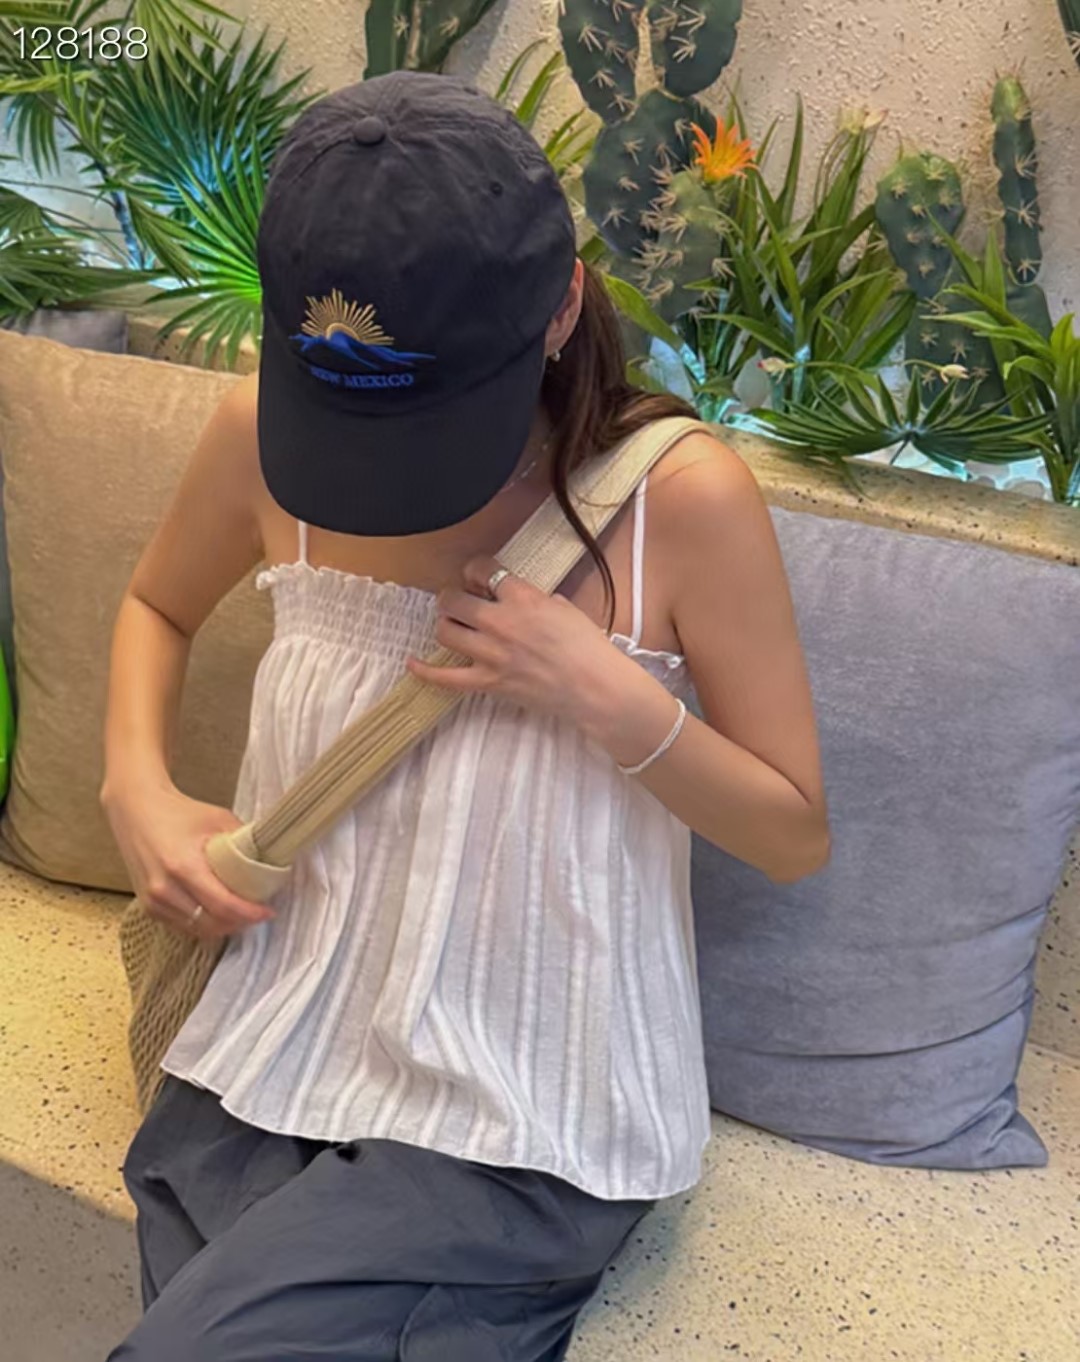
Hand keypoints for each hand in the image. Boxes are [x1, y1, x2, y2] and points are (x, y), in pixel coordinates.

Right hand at [101, 778, 276, 941]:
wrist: (135, 810)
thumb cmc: (178, 812)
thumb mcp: (217, 819)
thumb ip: (243, 841)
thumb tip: (269, 862)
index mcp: (183, 867)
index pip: (224, 905)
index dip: (250, 913)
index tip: (268, 911)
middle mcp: (164, 889)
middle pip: (212, 924)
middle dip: (240, 923)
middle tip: (257, 912)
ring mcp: (153, 901)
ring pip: (198, 930)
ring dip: (223, 927)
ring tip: (240, 912)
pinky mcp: (148, 907)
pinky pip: (183, 927)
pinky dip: (204, 925)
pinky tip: (217, 913)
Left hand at [403, 553, 638, 728]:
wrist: (595, 687)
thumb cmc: (589, 647)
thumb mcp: (565, 608)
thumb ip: (537, 600)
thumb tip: (523, 602)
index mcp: (522, 597)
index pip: (482, 570)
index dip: (474, 570)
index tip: (476, 576)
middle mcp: (500, 621)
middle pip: (454, 600)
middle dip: (453, 598)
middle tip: (459, 602)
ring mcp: (491, 653)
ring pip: (446, 631)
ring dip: (446, 625)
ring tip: (452, 625)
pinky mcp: (488, 682)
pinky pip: (446, 677)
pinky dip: (426, 671)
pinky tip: (413, 662)